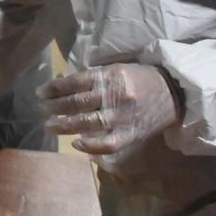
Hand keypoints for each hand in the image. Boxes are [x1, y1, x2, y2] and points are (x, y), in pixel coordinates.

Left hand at [37, 63, 182, 154]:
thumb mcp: (115, 69)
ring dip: (65, 125)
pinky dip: (90, 146)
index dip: (54, 88)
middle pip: (77, 103)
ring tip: (49, 125)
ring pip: (88, 123)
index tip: (40, 93)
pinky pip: (108, 144)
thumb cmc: (140, 78)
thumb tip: (60, 83)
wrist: (175, 92)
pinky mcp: (132, 134)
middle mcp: (115, 95)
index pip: (75, 83)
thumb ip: (91, 78)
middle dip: (54, 107)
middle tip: (40, 109)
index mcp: (110, 76)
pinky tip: (75, 144)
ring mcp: (124, 117)